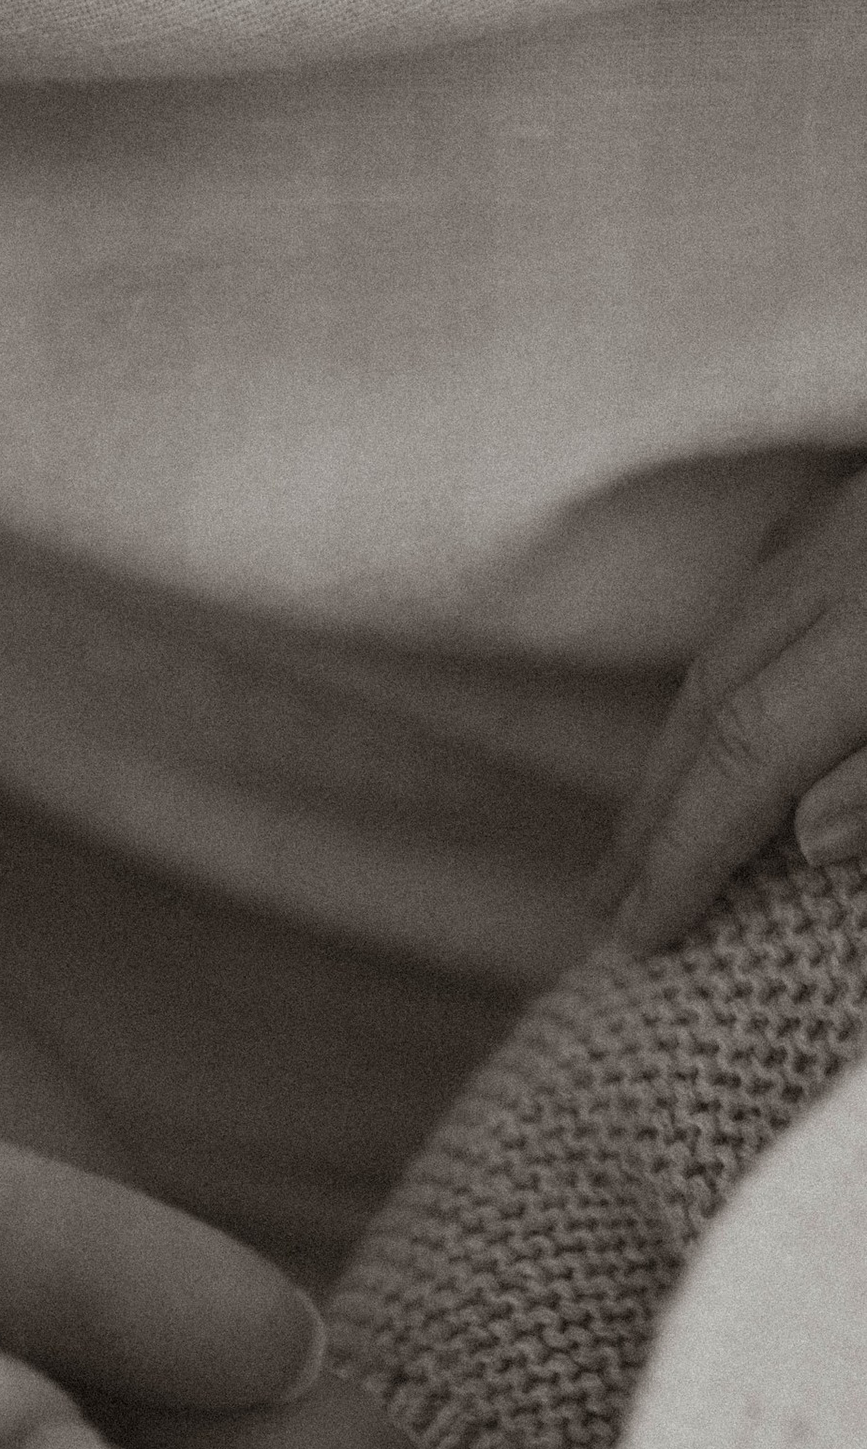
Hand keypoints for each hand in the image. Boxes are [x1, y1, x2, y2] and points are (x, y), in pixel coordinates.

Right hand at [602, 461, 866, 950]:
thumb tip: (810, 842)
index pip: (745, 758)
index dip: (685, 854)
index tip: (639, 933)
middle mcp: (849, 566)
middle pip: (716, 696)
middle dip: (655, 805)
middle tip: (607, 892)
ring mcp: (862, 515)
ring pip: (739, 631)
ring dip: (684, 729)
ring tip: (653, 807)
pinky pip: (785, 570)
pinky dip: (740, 644)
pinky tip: (736, 671)